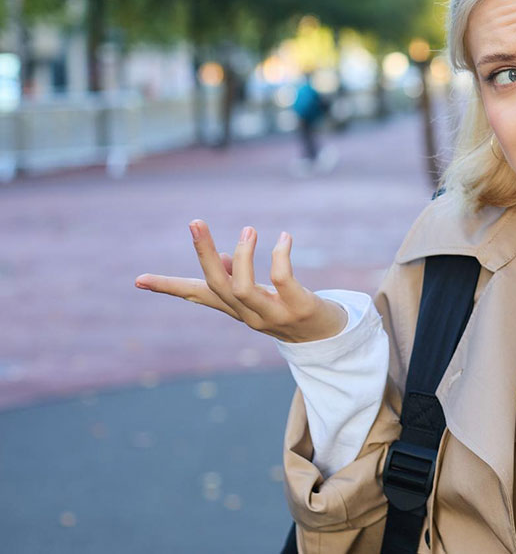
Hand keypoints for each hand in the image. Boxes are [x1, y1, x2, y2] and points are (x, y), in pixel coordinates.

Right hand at [134, 220, 347, 342]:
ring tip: (249, 230)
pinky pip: (282, 280)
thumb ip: (239, 278)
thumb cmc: (293, 310)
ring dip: (242, 255)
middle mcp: (249, 315)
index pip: (197, 295)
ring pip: (241, 287)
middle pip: (215, 285)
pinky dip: (279, 255)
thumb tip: (224, 258)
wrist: (331, 338)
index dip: (168, 287)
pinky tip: (285, 238)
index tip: (138, 280)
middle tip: (195, 222)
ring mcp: (273, 314)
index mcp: (236, 309)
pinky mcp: (299, 308)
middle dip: (203, 253)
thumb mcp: (263, 296)